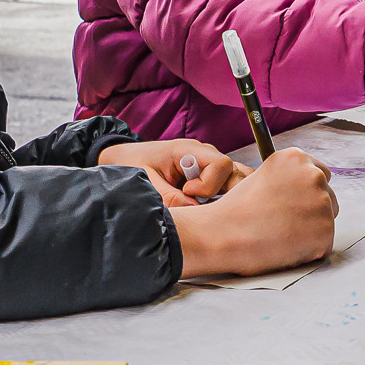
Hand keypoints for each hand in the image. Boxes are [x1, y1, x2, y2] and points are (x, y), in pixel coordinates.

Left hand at [100, 139, 244, 208]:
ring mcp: (210, 165)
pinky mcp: (211, 176)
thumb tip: (194, 214)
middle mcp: (205, 155)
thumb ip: (169, 197)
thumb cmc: (135, 164)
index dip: (209, 184)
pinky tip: (210, 208)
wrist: (127, 158)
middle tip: (201, 205)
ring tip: (207, 207)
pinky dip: (226, 198)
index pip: (220, 164)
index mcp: (188, 150)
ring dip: (227, 196)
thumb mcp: (147, 182)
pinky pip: (229, 185)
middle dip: (225, 194)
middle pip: (236, 172)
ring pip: (237, 179)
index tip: (188, 193)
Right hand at [173, 148, 336, 275]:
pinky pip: (323, 245)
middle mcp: (313, 175)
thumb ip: (286, 179)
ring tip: (280, 236)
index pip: (320, 175)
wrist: (223, 233)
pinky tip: (285, 247)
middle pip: (328, 198)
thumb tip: (301, 193)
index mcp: (296, 158)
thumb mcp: (260, 177)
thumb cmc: (235, 212)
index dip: (306, 194)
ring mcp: (322, 203)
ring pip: (326, 222)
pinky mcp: (325, 231)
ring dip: (309, 232)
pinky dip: (308, 251)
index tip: (295, 205)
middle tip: (284, 225)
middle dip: (311, 212)